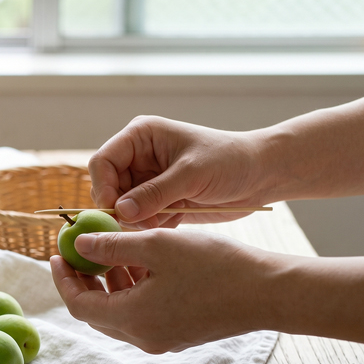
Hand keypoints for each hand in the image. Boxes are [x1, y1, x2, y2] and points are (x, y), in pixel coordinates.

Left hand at [49, 229, 270, 352]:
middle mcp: (142, 337)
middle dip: (84, 281)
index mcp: (132, 319)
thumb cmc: (215, 266)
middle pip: (96, 312)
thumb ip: (112, 246)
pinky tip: (140, 264)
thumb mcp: (156, 246)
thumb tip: (78, 246)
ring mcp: (162, 339)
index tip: (57, 255)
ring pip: (119, 313)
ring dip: (109, 284)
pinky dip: (132, 291)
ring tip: (110, 250)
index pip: (79, 304)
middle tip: (78, 252)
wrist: (271, 293)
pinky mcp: (179, 334)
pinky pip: (142, 314)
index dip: (64, 279)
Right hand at [88, 116, 267, 229]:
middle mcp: (138, 157)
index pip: (102, 162)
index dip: (103, 187)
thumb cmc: (231, 160)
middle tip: (143, 223)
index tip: (116, 211)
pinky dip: (151, 226)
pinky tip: (174, 222)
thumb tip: (120, 211)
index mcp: (141, 137)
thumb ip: (155, 193)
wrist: (261, 175)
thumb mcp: (192, 174)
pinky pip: (139, 219)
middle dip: (121, 208)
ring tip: (165, 220)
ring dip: (137, 220)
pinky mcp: (157, 201)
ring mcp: (146, 181)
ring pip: (121, 207)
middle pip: (107, 188)